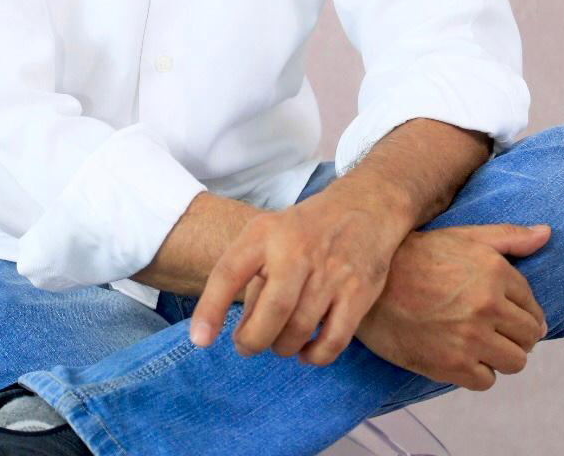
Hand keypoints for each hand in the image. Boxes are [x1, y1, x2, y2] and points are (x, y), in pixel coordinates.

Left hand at [189, 194, 404, 365]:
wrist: (364, 207)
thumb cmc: (304, 230)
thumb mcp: (269, 237)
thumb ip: (252, 281)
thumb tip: (238, 334)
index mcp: (265, 233)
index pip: (229, 271)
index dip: (211, 308)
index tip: (200, 340)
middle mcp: (297, 250)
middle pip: (271, 312)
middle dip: (253, 341)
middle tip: (246, 345)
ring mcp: (331, 271)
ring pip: (300, 330)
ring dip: (283, 347)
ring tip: (278, 342)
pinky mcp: (358, 290)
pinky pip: (333, 340)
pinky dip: (315, 356)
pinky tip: (306, 351)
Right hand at [355, 222, 551, 391]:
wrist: (368, 286)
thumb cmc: (416, 256)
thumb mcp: (462, 237)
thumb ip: (508, 237)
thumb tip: (547, 233)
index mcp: (495, 272)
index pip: (533, 306)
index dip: (520, 311)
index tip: (501, 312)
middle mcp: (488, 306)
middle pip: (529, 337)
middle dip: (515, 335)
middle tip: (490, 328)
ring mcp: (471, 338)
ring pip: (515, 362)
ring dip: (500, 355)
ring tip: (478, 342)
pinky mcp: (454, 365)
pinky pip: (487, 380)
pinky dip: (477, 371)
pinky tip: (459, 353)